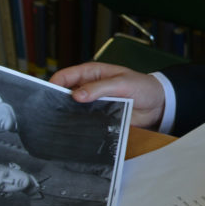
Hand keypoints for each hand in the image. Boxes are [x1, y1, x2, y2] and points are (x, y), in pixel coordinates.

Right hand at [50, 62, 165, 128]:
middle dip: (56, 102)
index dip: (54, 84)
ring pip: (73, 110)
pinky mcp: (99, 118)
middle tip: (50, 112)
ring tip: (59, 124)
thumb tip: (77, 95)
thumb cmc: (142, 86)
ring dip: (67, 115)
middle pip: (65, 94)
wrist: (158, 105)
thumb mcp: (122, 83)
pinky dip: (79, 126)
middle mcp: (89, 88)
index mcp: (92, 73)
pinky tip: (74, 132)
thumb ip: (100, 88)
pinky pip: (85, 122)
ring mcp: (93, 104)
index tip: (46, 95)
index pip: (66, 76)